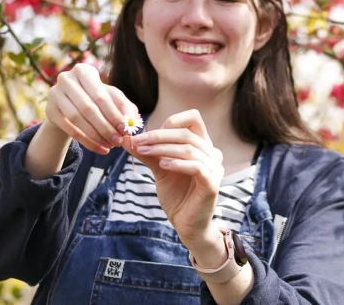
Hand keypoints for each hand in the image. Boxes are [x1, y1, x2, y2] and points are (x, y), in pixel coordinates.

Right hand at [45, 63, 137, 153]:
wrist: (70, 103)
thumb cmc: (97, 98)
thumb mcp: (113, 98)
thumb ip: (125, 107)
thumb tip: (130, 122)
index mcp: (84, 70)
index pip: (100, 96)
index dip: (114, 114)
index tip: (125, 130)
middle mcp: (66, 79)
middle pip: (88, 108)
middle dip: (105, 127)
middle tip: (118, 141)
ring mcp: (55, 94)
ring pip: (77, 119)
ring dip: (95, 135)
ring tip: (110, 146)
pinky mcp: (50, 110)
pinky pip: (69, 129)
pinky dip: (86, 141)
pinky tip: (100, 149)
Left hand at [126, 109, 224, 248]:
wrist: (186, 224)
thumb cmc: (177, 195)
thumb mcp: (160, 169)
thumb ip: (148, 153)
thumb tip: (128, 138)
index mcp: (202, 145)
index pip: (193, 119)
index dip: (171, 122)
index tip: (149, 133)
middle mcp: (212, 153)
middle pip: (187, 133)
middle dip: (159, 135)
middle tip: (138, 141)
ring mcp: (215, 168)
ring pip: (189, 148)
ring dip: (163, 148)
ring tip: (144, 152)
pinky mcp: (212, 183)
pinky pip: (196, 166)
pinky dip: (177, 163)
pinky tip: (162, 165)